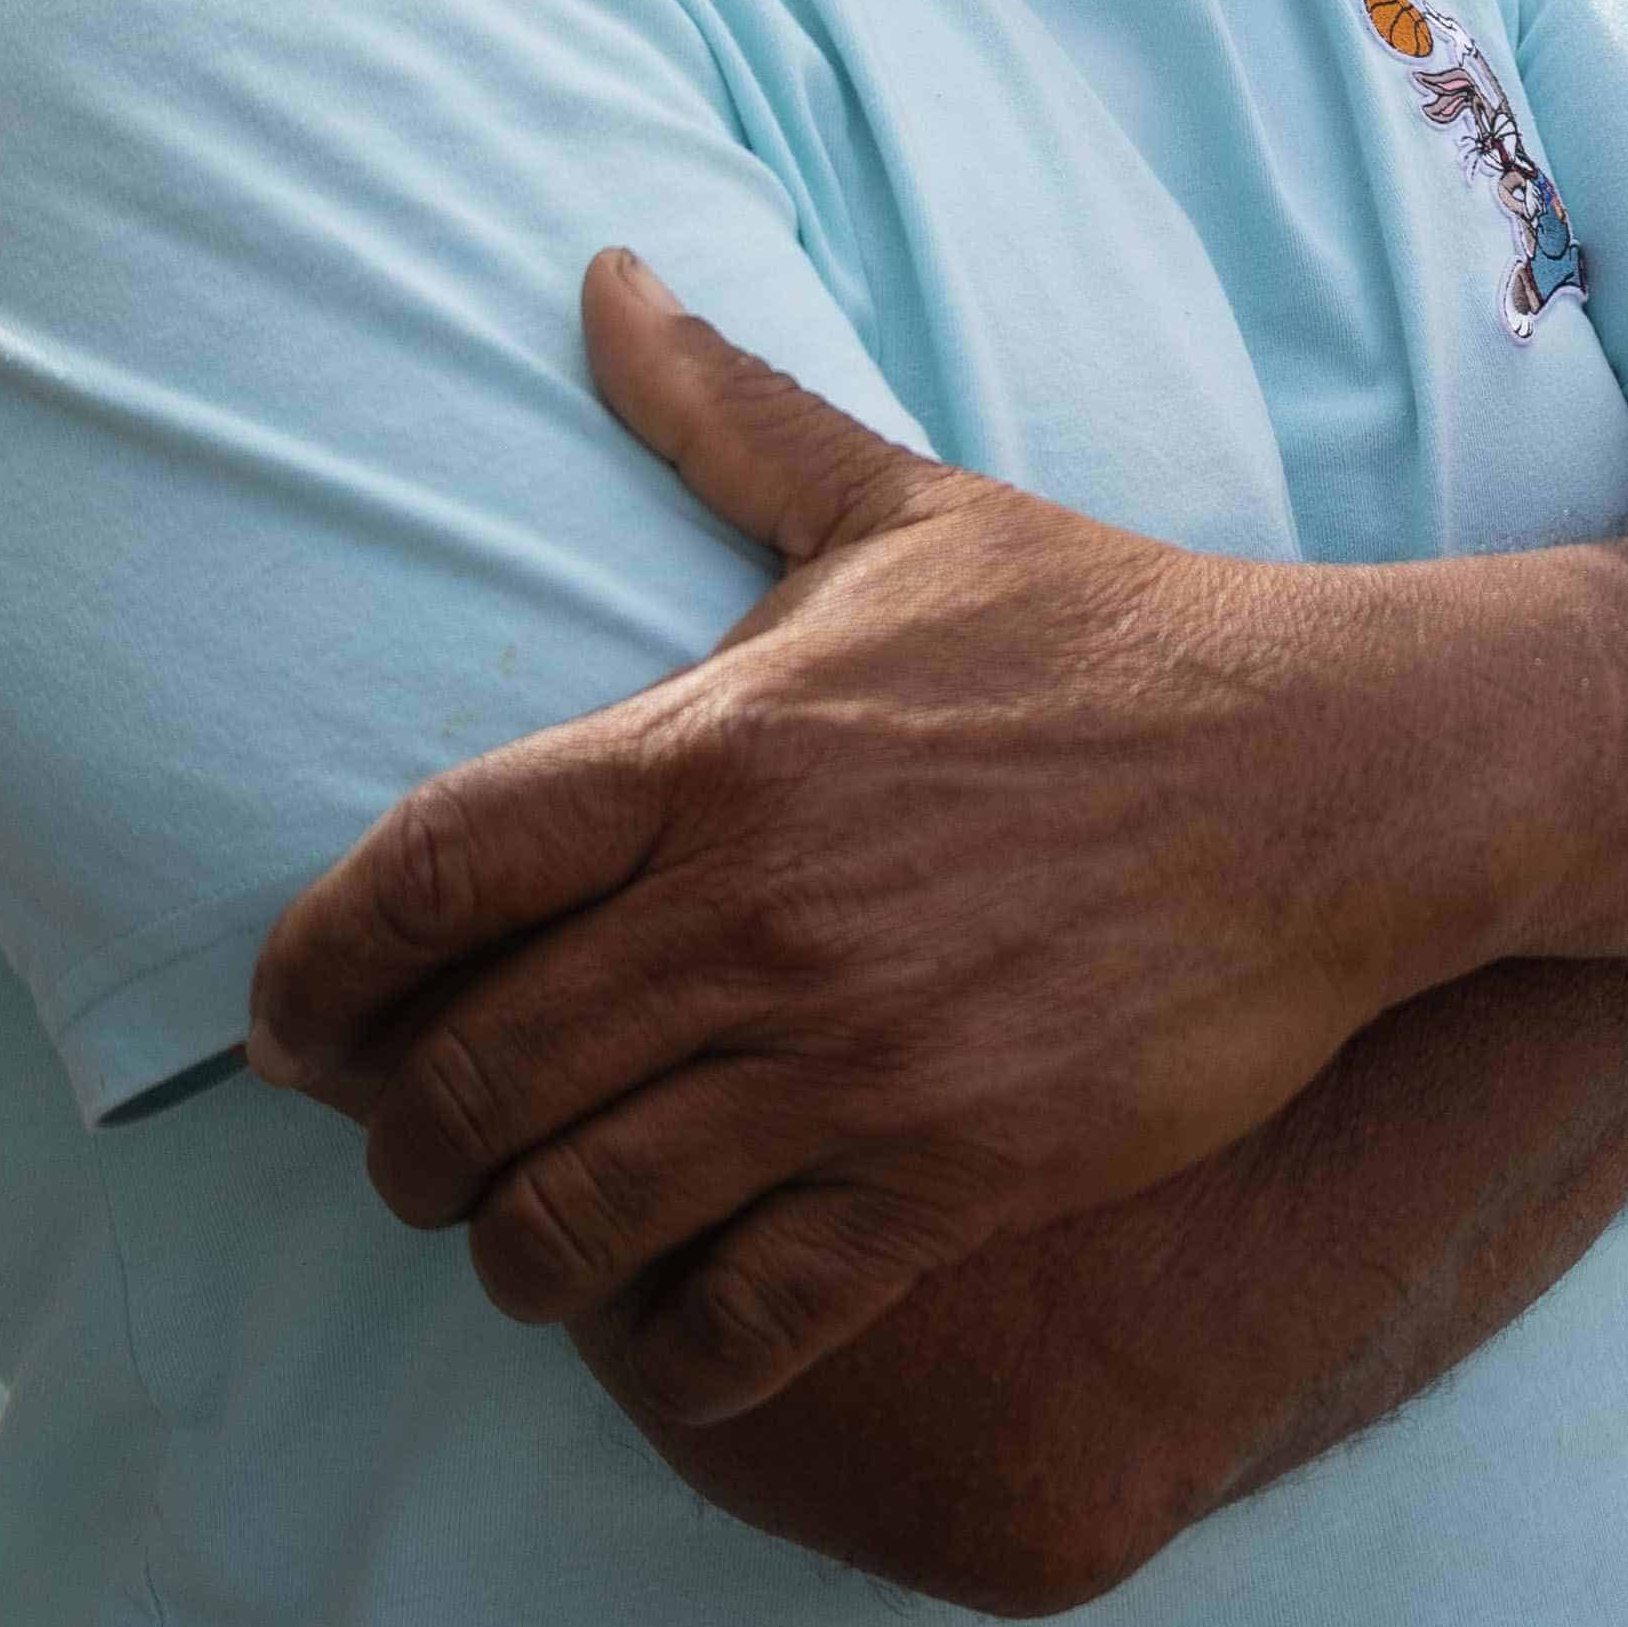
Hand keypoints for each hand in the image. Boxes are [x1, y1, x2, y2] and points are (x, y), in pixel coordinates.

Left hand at [243, 253, 1471, 1423]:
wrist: (1337, 777)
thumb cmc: (1113, 635)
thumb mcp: (903, 511)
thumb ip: (727, 413)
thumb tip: (602, 274)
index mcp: (714, 751)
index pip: (427, 877)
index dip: (316, 972)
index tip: (290, 1032)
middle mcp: (753, 913)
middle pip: (469, 1075)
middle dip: (401, 1145)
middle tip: (412, 1157)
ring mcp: (848, 1056)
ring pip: (576, 1215)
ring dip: (512, 1254)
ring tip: (523, 1244)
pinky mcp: (950, 1174)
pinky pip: (742, 1316)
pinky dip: (672, 1352)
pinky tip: (672, 1332)